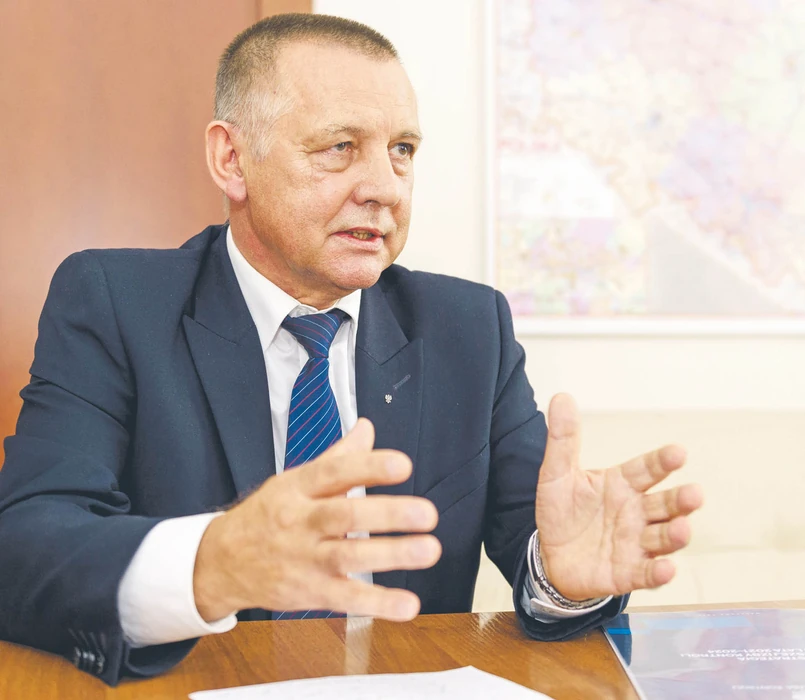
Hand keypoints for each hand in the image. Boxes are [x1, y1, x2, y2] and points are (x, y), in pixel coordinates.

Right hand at [193, 418, 440, 620]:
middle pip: (344, 516)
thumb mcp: (294, 481)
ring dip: (391, 555)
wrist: (220, 563)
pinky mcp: (310, 593)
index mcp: (298, 488)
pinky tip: (408, 603)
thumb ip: (337, 458)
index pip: (333, 472)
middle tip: (427, 513)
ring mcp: (304, 560)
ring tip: (428, 549)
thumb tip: (368, 429)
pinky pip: (346, 599)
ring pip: (348, 557)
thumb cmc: (267, 516)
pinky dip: (378, 603)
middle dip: (388, 514)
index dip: (368, 467)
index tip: (402, 465)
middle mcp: (300, 522)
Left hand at [535, 394, 703, 600]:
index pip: (647, 469)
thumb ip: (563, 439)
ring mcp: (635, 544)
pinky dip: (659, 573)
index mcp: (622, 484)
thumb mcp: (556, 474)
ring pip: (663, 538)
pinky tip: (666, 569)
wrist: (549, 556)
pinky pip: (646, 574)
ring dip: (676, 534)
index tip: (678, 452)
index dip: (662, 462)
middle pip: (665, 504)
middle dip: (681, 500)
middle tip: (694, 494)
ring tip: (682, 528)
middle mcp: (636, 513)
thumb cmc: (561, 511)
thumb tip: (561, 396)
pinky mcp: (627, 573)